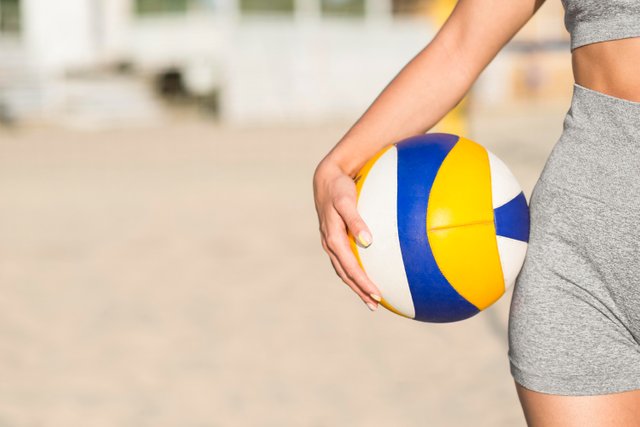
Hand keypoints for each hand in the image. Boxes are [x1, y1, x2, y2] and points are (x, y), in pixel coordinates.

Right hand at [313, 157, 381, 310]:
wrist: (326, 178)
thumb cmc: (339, 188)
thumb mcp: (347, 201)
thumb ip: (356, 220)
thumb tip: (368, 241)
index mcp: (333, 239)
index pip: (349, 268)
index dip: (363, 283)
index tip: (377, 294)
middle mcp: (330, 244)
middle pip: (345, 274)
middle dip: (359, 290)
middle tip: (375, 304)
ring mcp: (330, 242)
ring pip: (343, 270)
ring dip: (356, 284)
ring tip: (370, 298)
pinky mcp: (334, 238)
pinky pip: (343, 261)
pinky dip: (353, 272)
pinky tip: (364, 274)